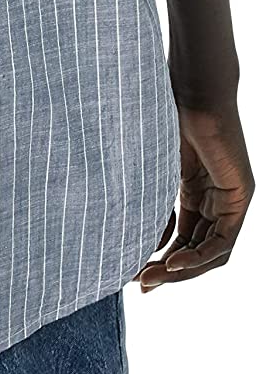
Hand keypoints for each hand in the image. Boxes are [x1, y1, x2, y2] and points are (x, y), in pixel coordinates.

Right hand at [137, 101, 254, 291]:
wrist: (190, 90)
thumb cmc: (166, 117)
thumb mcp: (152, 171)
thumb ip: (148, 203)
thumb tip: (134, 239)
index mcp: (195, 192)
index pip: (183, 239)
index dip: (161, 262)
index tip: (134, 274)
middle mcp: (215, 200)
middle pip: (197, 251)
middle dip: (168, 271)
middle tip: (140, 284)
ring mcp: (230, 199)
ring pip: (211, 252)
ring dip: (182, 270)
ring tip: (151, 277)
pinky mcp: (240, 196)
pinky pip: (224, 240)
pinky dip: (199, 256)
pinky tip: (173, 263)